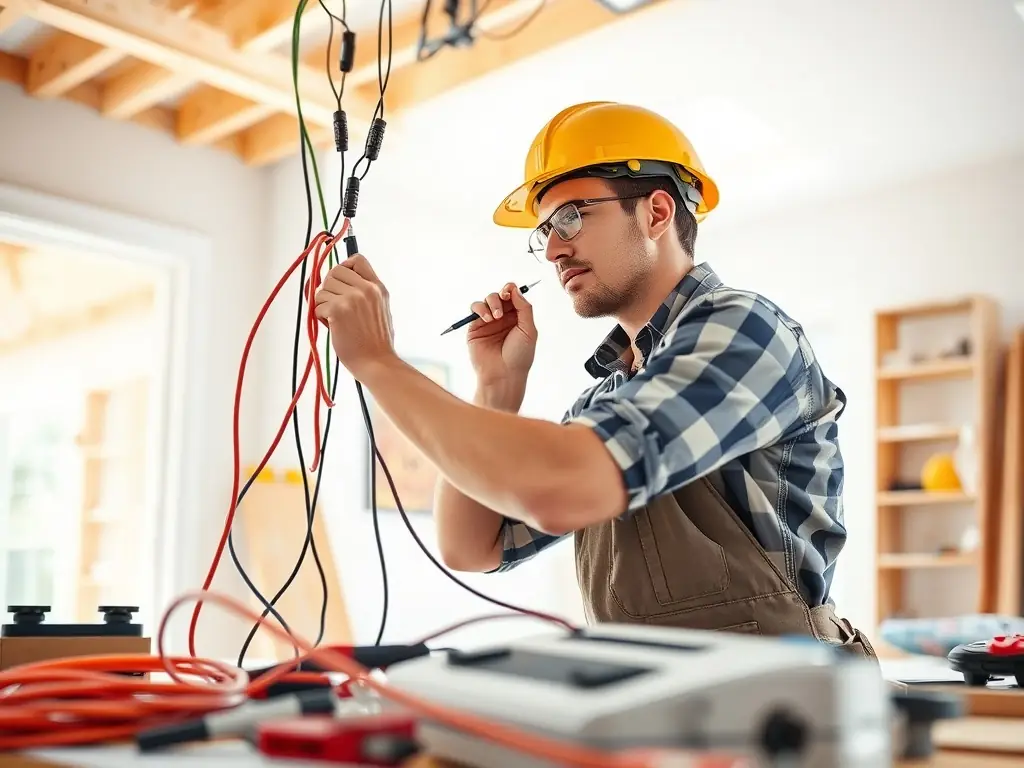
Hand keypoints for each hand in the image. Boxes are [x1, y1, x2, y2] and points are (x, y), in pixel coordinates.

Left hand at [313, 254, 395, 379]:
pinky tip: (334, 327)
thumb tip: (338, 284)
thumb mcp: (380, 309)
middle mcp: (365, 289)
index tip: (341, 282)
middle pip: (334, 272)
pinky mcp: (338, 309)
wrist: (377, 362)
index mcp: (377, 287)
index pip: (357, 260)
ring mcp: (352, 298)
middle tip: (335, 306)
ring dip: (324, 305)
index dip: (345, 267)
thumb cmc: (377, 342)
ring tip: (337, 320)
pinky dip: (321, 317)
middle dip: (330, 289)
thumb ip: (365, 293)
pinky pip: (317, 306)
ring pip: (322, 290)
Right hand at [466, 282, 536, 399]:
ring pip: (487, 300)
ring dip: (491, 302)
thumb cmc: (519, 356)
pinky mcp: (475, 327)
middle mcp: (503, 318)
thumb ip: (524, 308)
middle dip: (501, 295)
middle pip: (500, 295)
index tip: (510, 291)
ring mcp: (489, 322)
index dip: (511, 290)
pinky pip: (475, 309)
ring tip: (495, 317)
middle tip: (504, 299)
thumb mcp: (529, 330)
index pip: (513, 296)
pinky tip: (487, 319)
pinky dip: (480, 309)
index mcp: (518, 317)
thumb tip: (514, 289)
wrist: (503, 375)